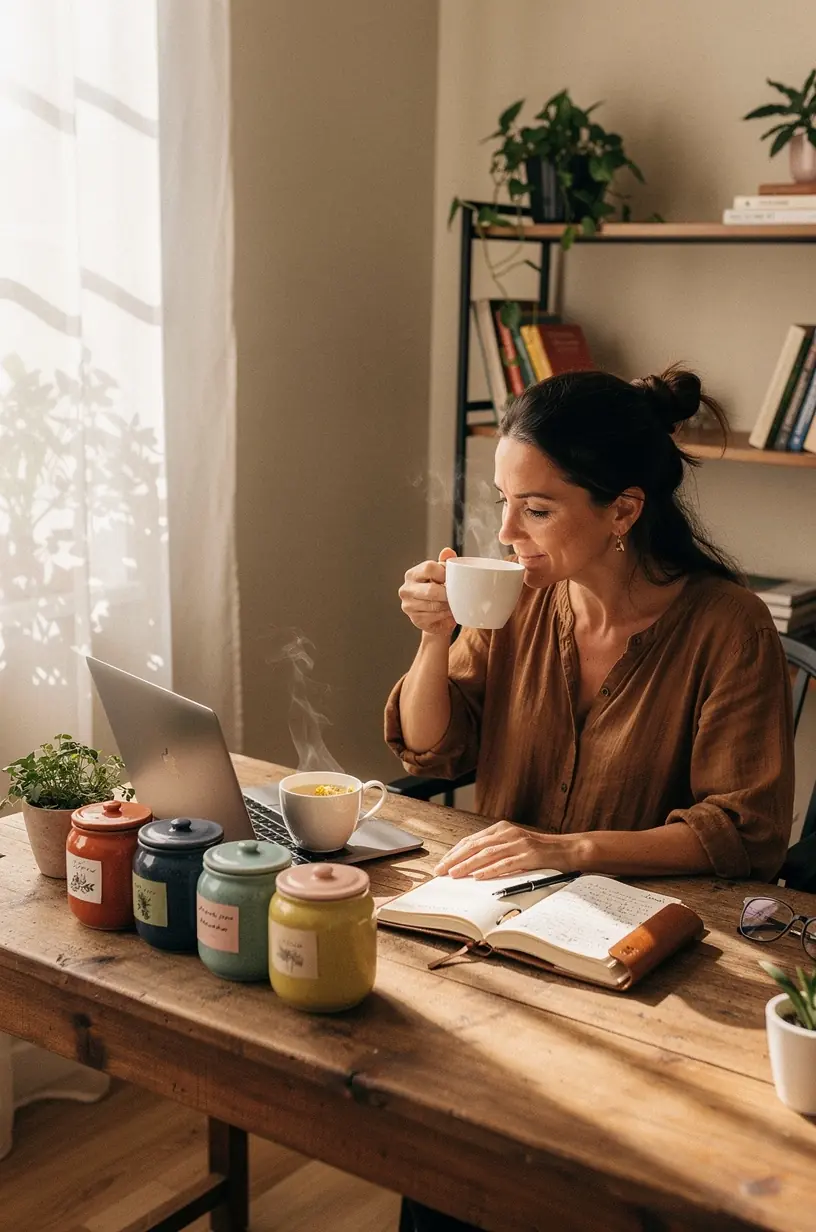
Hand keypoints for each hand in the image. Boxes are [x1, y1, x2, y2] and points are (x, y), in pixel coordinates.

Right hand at [399, 548, 456, 636]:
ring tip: (454, 603)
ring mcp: (409, 605)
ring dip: (448, 605)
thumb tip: (447, 551)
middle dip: (447, 593)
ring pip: (434, 605)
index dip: (444, 573)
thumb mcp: (442, 575)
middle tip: (457, 594)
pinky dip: (445, 615)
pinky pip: (435, 617)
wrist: (434, 615)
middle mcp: (406, 589)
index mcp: (412, 574)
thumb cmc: (438, 591)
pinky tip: (448, 612)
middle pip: (431, 590)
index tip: (452, 579)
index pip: (428, 568)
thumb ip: (445, 563)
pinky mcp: (415, 619)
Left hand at [433, 820, 589, 879]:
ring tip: (454, 875)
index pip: (471, 840)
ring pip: (488, 854)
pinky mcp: (530, 855)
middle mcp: (508, 833)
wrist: (569, 850)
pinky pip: (507, 863)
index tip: (441, 864)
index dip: (455, 852)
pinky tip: (479, 876)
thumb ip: (496, 853)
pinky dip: (491, 870)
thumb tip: (470, 869)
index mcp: (502, 830)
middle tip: (441, 871)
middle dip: (455, 859)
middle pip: (475, 845)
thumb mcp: (514, 848)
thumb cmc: (539, 853)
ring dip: (468, 865)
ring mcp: (520, 843)